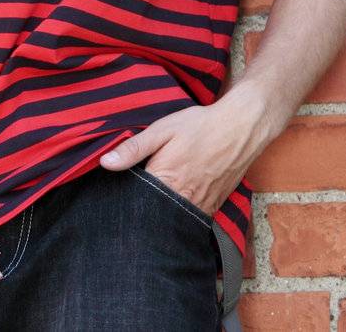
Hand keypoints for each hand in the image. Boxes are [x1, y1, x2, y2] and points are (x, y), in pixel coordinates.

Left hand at [98, 96, 276, 215]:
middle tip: (132, 206)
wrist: (241, 128)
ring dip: (163, 215)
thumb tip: (105, 163)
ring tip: (152, 207)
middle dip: (144, 211)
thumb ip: (133, 148)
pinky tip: (174, 206)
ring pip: (175, 219)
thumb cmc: (199, 126)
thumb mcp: (162, 130)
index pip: (137, 201)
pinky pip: (194, 217)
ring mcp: (203, 204)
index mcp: (166, 180)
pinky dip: (182, 214)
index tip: (116, 198)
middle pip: (156, 215)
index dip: (125, 200)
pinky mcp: (215, 205)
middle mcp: (185, 198)